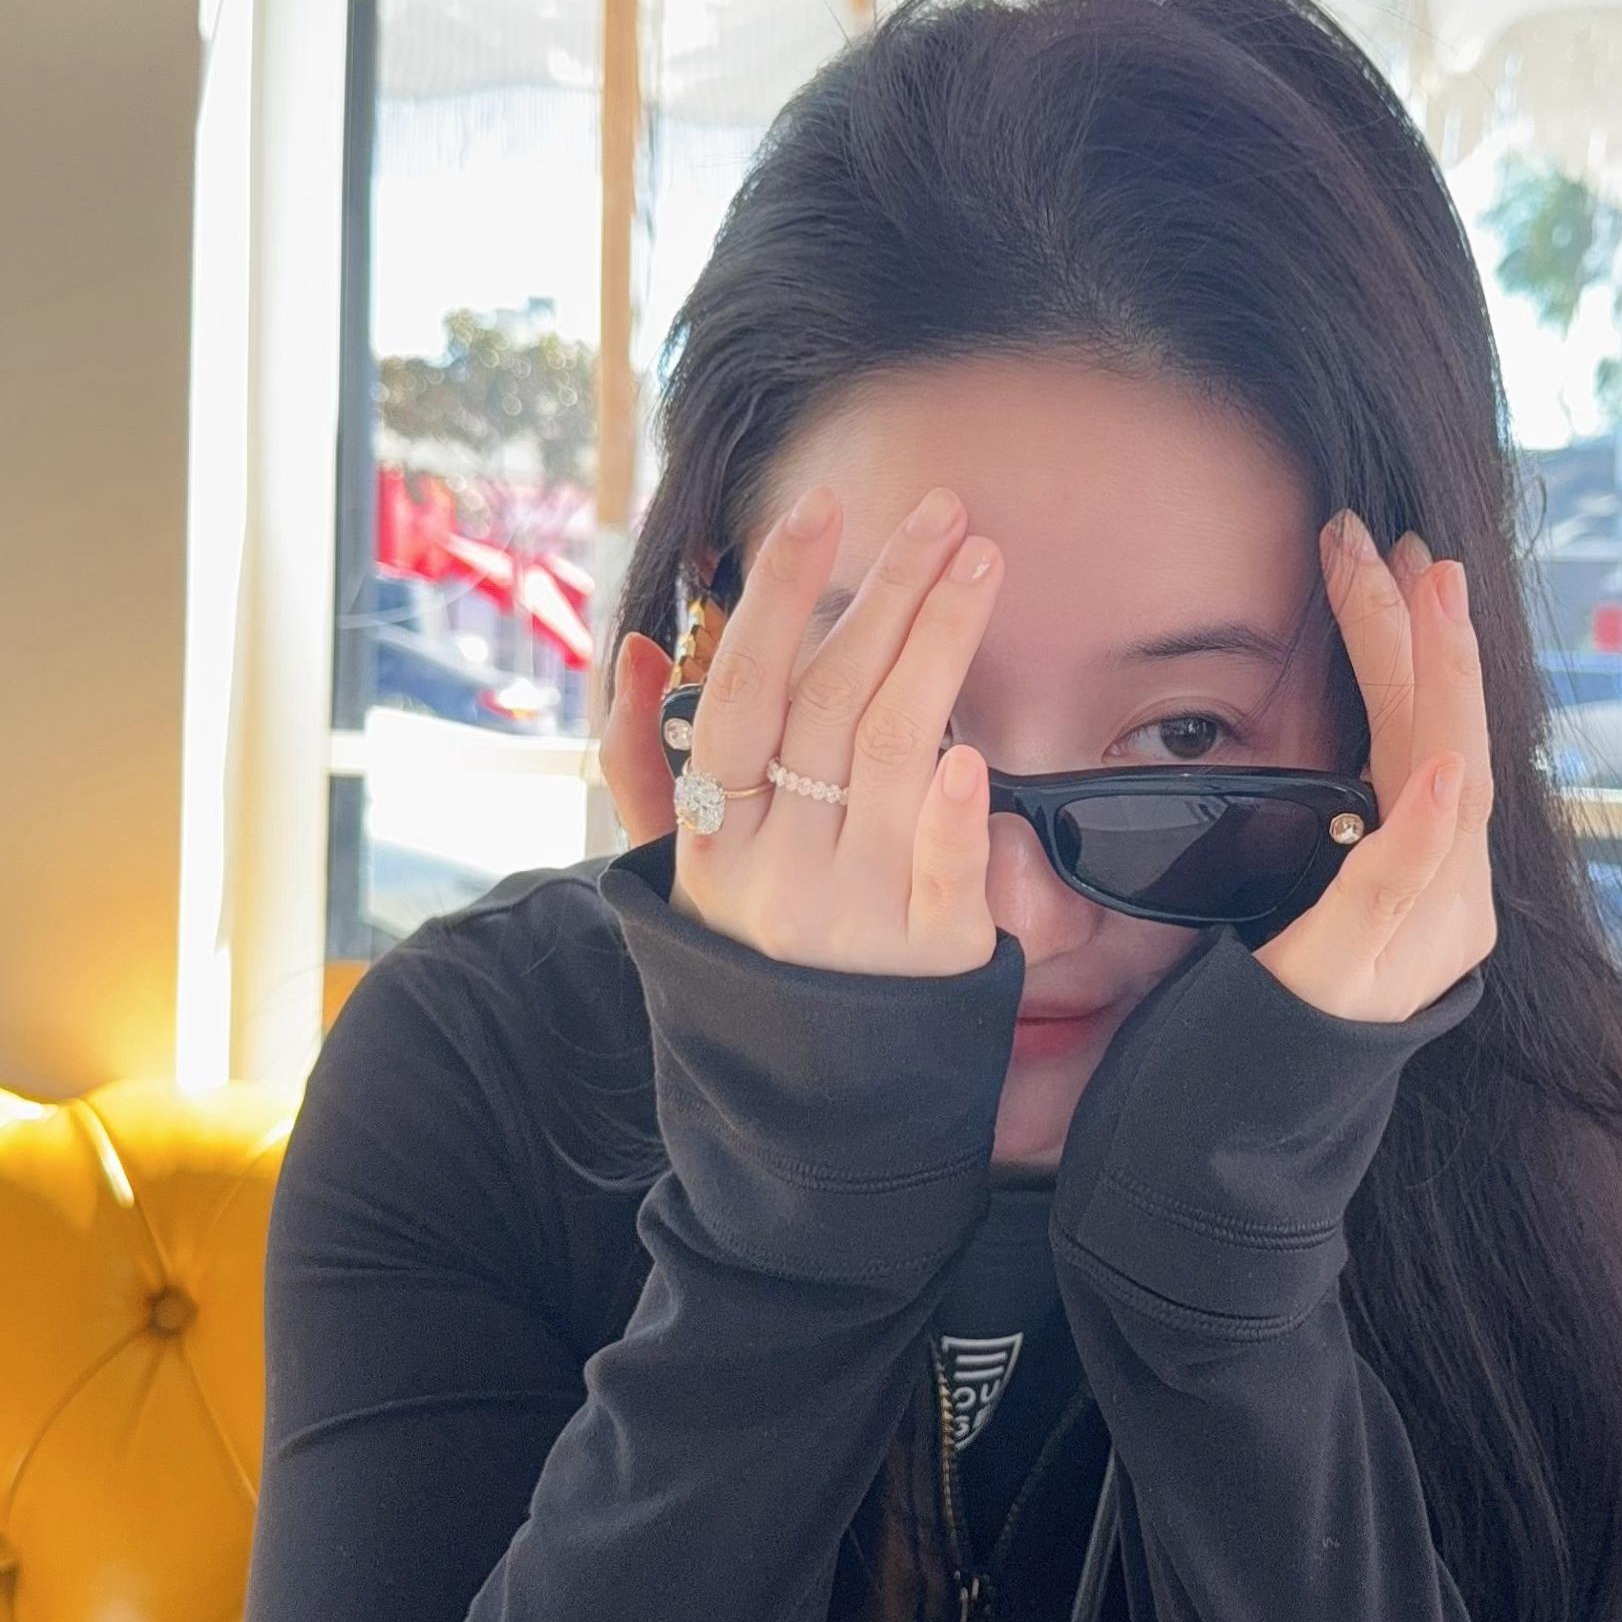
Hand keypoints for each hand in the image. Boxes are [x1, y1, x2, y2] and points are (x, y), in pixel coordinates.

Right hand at [602, 485, 1004, 977]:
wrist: (812, 1114)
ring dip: (940, 643)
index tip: (819, 507)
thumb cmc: (756, 965)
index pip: (743, 696)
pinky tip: (967, 748)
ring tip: (981, 562)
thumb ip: (647, 765)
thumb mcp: (681, 875)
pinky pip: (942, 871)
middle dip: (890, 591)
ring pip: (894, 752)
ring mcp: (854, 913)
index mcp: (714, 842)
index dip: (780, 597)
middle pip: (834, 702)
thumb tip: (641, 649)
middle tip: (943, 512)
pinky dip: (951, 809)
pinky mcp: (933, 956)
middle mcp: (777, 871)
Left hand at [1255, 517, 1495, 1024]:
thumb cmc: (1244, 1018)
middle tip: (1414, 545)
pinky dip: (1428, 825)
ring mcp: (1412, 946)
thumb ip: (1333, 837)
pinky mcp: (1363, 981)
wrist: (1219, 1135)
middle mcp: (1440, 903)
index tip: (1386, 553)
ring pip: (1447, 789)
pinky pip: (1407, 891)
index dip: (1407, 643)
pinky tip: (1442, 766)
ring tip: (1434, 596)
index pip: (1417, 733)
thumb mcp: (1289, 902)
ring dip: (1439, 686)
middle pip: (1446, 743)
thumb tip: (1346, 754)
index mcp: (1415, 872)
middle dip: (1429, 637)